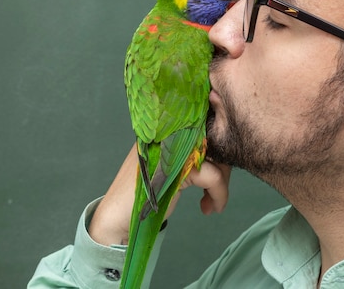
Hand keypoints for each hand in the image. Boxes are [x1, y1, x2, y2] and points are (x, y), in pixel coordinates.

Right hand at [88, 144, 230, 245]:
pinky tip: (210, 208)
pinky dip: (218, 194)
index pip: (206, 127)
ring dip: (222, 184)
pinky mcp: (177, 167)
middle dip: (224, 168)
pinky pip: (212, 176)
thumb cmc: (143, 194)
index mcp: (169, 130)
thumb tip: (226, 153)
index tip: (221, 173)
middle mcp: (171, 133)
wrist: (117, 217)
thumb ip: (190, 156)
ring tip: (214, 203)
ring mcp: (173, 148)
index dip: (220, 149)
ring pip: (217, 157)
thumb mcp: (171, 169)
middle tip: (218, 192)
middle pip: (215, 140)